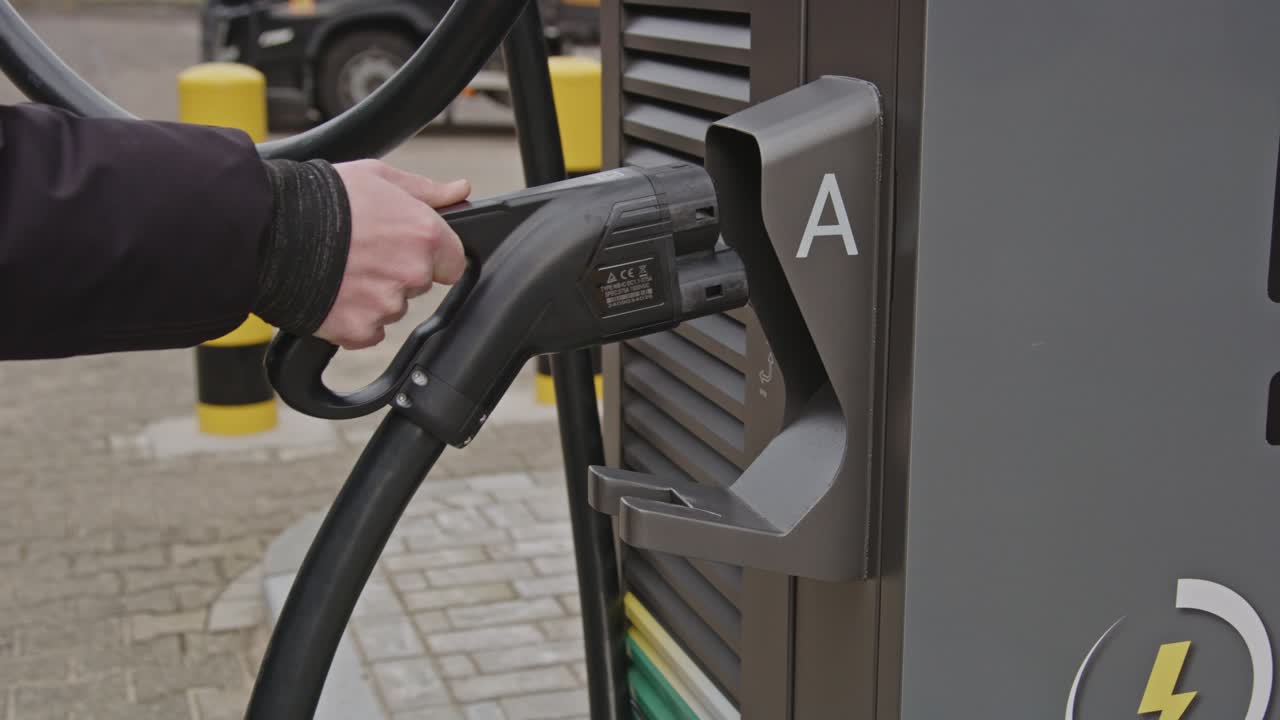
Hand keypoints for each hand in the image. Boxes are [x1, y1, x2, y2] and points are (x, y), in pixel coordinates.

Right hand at [315, 160, 469, 349]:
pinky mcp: (359, 330)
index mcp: (424, 235)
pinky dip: (352, 318)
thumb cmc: (320, 199)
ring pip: (391, 307)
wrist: (268, 231)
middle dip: (396, 271)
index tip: (403, 247)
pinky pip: (367, 331)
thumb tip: (460, 190)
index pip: (452, 260)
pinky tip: (332, 293)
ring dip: (373, 295)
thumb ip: (427, 190)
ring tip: (340, 269)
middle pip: (418, 283)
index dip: (429, 253)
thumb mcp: (377, 177)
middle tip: (361, 251)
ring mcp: (386, 305)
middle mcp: (412, 273)